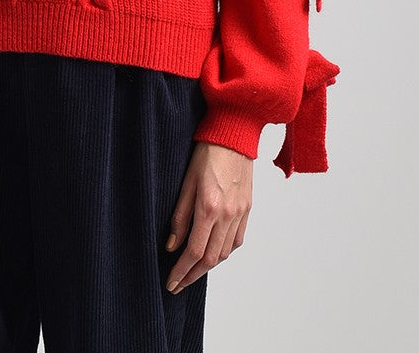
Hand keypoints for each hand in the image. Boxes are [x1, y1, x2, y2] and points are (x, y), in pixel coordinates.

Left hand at [165, 141, 252, 292]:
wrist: (233, 135)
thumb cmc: (206, 153)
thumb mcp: (186, 182)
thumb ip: (179, 216)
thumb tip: (172, 245)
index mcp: (209, 207)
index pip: (195, 251)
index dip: (182, 271)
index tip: (171, 282)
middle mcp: (228, 214)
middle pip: (211, 259)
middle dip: (192, 275)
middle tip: (178, 284)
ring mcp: (240, 213)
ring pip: (225, 252)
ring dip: (208, 267)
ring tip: (192, 271)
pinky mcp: (247, 209)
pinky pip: (237, 240)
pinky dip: (225, 252)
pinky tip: (214, 254)